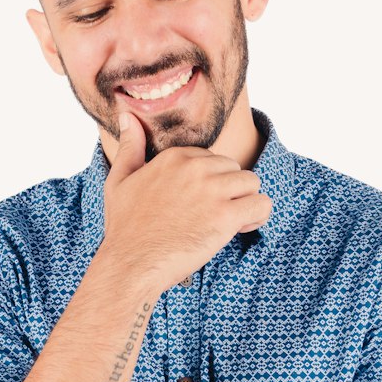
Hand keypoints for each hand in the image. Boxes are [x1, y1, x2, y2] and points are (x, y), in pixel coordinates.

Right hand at [101, 101, 272, 293]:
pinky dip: (257, 217)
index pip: (212, 159)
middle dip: (230, 191)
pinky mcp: (226, 216)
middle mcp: (195, 168)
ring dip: (245, 202)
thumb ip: (130, 147)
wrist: (131, 265)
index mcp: (175, 157)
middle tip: (214, 216)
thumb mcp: (119, 181)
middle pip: (234, 168)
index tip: (200, 203)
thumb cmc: (124, 229)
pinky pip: (262, 204)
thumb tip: (129, 116)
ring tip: (230, 223)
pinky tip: (240, 228)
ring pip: (251, 183)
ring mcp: (212, 191)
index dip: (211, 182)